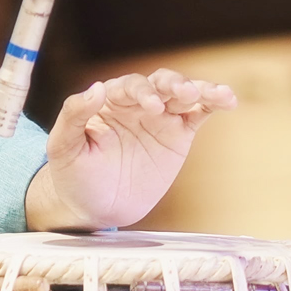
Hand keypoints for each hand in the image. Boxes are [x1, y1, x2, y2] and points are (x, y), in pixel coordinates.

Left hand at [23, 69, 235, 230]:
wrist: (94, 207)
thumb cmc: (73, 174)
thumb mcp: (63, 148)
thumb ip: (73, 116)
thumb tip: (95, 88)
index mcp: (109, 101)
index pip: (129, 87)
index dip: (142, 92)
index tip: (151, 107)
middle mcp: (136, 103)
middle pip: (160, 83)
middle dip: (173, 85)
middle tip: (183, 94)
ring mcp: (160, 117)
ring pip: (183, 94)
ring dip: (200, 89)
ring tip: (215, 94)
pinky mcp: (178, 134)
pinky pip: (198, 113)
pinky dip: (213, 103)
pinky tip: (227, 99)